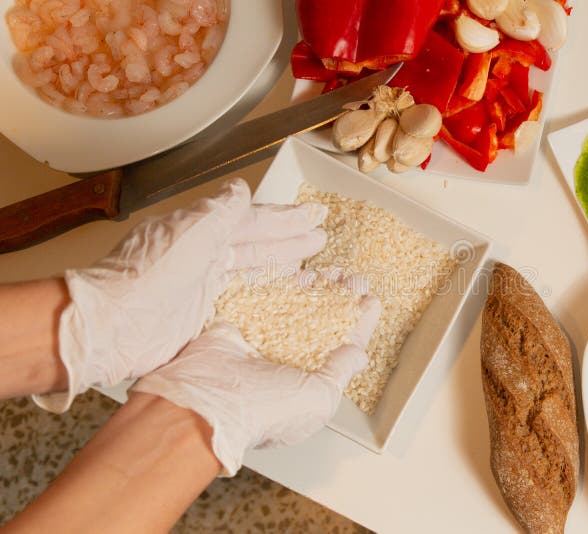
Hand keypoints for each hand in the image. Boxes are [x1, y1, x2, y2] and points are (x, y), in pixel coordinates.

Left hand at [35, 178, 326, 412]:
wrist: (113, 325)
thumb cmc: (147, 275)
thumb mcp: (191, 230)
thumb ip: (220, 210)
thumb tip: (240, 189)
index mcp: (199, 230)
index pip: (252, 219)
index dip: (285, 217)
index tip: (313, 213)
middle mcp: (201, 255)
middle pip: (256, 243)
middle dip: (289, 238)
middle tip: (321, 234)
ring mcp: (201, 286)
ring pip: (251, 270)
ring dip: (281, 264)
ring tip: (311, 262)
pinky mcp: (200, 316)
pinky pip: (241, 300)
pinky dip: (264, 296)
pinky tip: (280, 296)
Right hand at [131, 289, 380, 475]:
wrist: (205, 400)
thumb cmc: (264, 412)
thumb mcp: (317, 399)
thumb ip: (339, 373)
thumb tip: (358, 355)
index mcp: (306, 388)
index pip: (340, 352)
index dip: (357, 325)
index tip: (370, 302)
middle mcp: (285, 365)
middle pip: (320, 324)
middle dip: (339, 299)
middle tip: (351, 280)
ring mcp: (262, 343)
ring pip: (295, 308)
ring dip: (315, 289)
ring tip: (330, 271)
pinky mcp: (239, 325)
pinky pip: (265, 299)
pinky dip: (282, 284)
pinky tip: (299, 271)